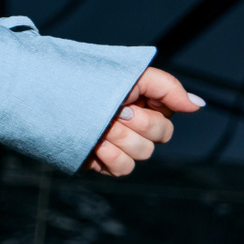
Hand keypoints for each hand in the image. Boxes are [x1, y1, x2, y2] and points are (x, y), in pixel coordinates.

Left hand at [86, 66, 201, 176]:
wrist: (45, 91)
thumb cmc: (87, 78)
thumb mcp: (129, 74)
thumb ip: (167, 87)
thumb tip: (199, 105)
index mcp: (144, 106)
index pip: (167, 121)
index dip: (151, 112)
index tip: (129, 97)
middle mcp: (135, 127)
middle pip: (159, 137)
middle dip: (135, 122)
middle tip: (113, 111)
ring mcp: (119, 145)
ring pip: (142, 153)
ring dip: (119, 138)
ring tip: (99, 125)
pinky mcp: (103, 161)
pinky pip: (123, 169)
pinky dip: (110, 156)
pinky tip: (95, 144)